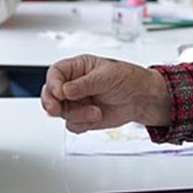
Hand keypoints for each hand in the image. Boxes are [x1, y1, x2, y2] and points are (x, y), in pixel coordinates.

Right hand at [41, 54, 170, 132]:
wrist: (142, 99)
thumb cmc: (128, 79)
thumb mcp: (106, 76)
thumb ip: (83, 84)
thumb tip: (65, 90)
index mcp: (77, 68)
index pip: (55, 73)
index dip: (53, 83)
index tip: (59, 93)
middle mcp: (73, 85)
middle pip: (50, 94)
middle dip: (51, 103)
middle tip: (56, 109)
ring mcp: (77, 102)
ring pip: (61, 112)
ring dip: (77, 115)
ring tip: (95, 112)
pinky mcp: (82, 117)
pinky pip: (72, 124)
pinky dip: (83, 124)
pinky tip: (96, 117)